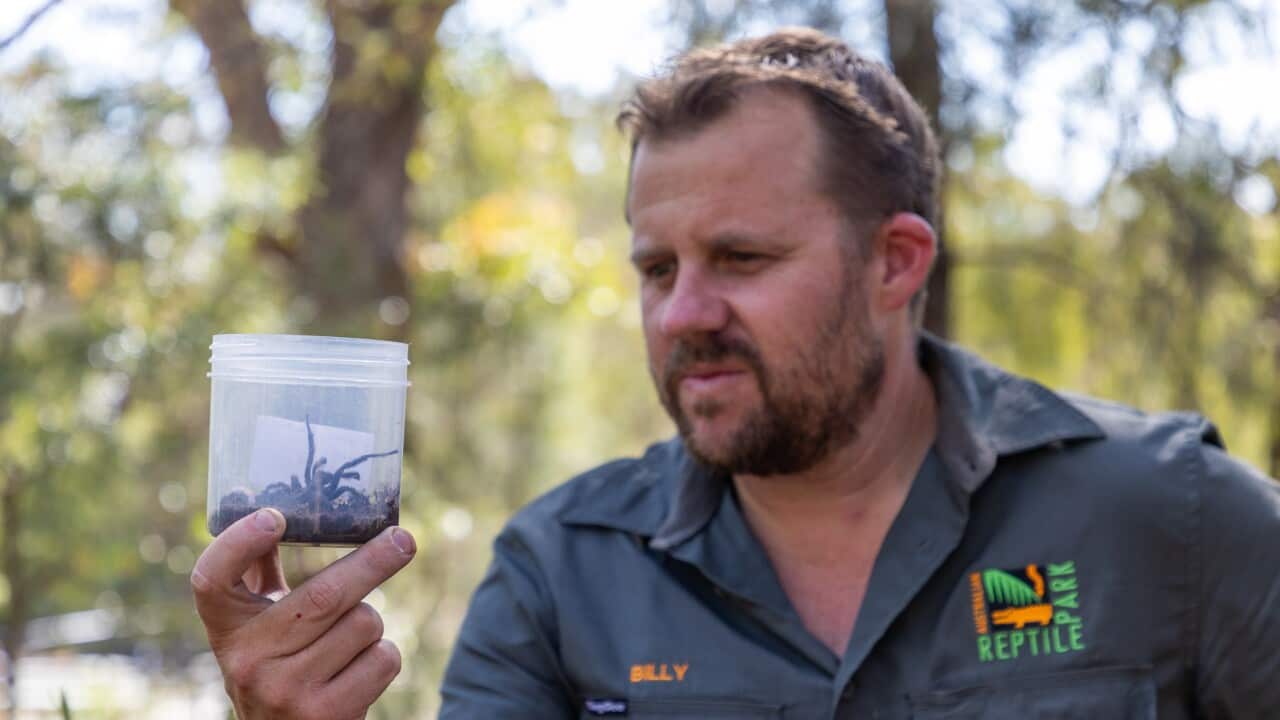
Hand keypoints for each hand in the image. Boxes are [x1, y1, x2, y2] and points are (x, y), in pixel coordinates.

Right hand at [191, 508, 416, 718]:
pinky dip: (382, 656)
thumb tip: (274, 508)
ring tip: (346, 644)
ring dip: (370, 623)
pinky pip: (383, 657)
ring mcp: (284, 691)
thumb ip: (261, 575)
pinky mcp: (325, 714)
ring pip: (364, 622)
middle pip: (323, 595)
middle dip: (373, 562)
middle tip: (403, 540)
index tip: (274, 516)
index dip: (239, 544)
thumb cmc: (279, 667)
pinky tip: (357, 672)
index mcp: (227, 629)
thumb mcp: (259, 627)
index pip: (211, 580)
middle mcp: (248, 661)